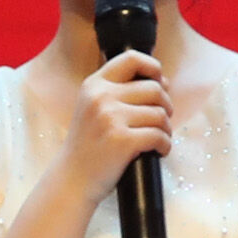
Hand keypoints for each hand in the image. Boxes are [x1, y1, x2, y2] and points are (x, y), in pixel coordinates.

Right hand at [54, 49, 172, 193]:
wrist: (71, 180)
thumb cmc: (88, 146)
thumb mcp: (92, 108)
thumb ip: (117, 92)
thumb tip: (162, 82)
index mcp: (94, 85)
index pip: (132, 58)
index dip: (153, 67)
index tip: (160, 83)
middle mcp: (101, 97)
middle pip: (154, 88)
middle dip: (166, 105)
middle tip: (161, 121)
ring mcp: (111, 118)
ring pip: (160, 114)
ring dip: (166, 128)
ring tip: (159, 138)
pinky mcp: (122, 141)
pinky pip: (159, 136)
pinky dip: (165, 145)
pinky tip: (159, 151)